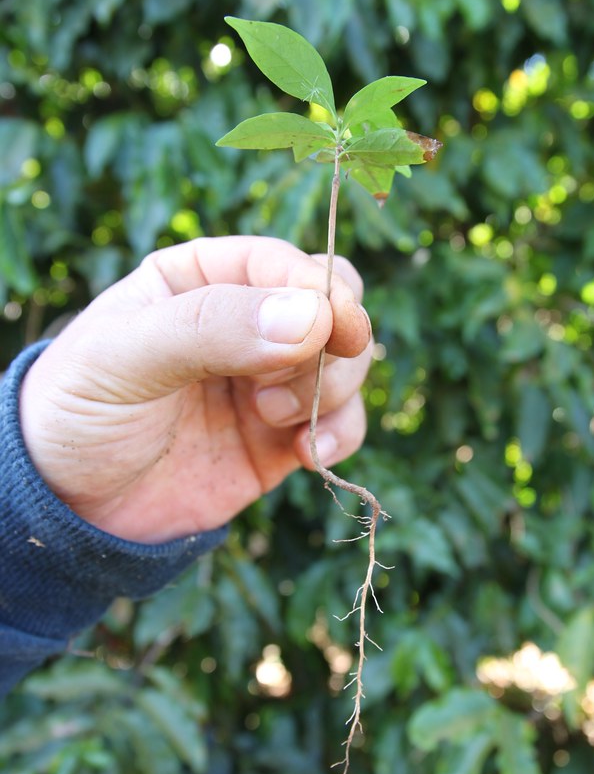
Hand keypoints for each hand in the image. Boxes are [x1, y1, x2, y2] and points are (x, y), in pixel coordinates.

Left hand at [19, 236, 371, 542]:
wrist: (69, 510)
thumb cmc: (78, 412)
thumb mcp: (123, 356)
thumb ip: (209, 327)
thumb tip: (313, 316)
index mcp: (199, 278)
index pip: (281, 263)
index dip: (317, 289)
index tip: (331, 327)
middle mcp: (243, 323)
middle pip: (331, 306)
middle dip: (332, 342)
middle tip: (284, 386)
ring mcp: (268, 381)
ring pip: (346, 363)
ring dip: (330, 390)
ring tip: (271, 419)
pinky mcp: (282, 437)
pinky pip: (343, 422)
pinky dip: (341, 434)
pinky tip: (307, 456)